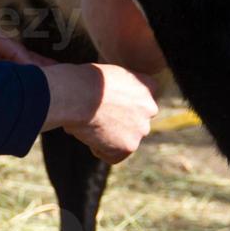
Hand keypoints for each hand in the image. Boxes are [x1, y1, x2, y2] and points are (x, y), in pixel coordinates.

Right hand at [41, 63, 158, 163]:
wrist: (79, 94)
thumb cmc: (85, 80)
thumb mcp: (110, 75)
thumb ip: (120, 89)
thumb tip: (112, 104)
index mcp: (147, 86)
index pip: (142, 101)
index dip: (123, 104)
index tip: (107, 103)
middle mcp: (150, 108)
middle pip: (136, 122)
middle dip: (119, 123)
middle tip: (97, 117)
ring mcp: (141, 129)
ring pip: (126, 139)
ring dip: (109, 137)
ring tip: (90, 124)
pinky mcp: (130, 146)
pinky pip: (114, 155)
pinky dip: (100, 150)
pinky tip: (90, 136)